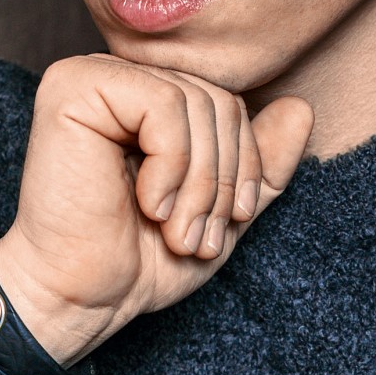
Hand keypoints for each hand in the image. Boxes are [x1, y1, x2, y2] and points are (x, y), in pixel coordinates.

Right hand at [0, 55, 312, 364]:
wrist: (79, 299)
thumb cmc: (138, 260)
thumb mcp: (222, 213)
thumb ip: (262, 165)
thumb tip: (301, 107)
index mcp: (146, 100)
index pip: (228, 104)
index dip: (244, 165)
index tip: (224, 225)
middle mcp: (118, 78)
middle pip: (218, 99)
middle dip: (224, 178)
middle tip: (198, 235)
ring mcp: (92, 76)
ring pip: (196, 102)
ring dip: (200, 182)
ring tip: (174, 229)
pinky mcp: (74, 87)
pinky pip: (164, 104)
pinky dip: (172, 165)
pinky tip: (147, 203)